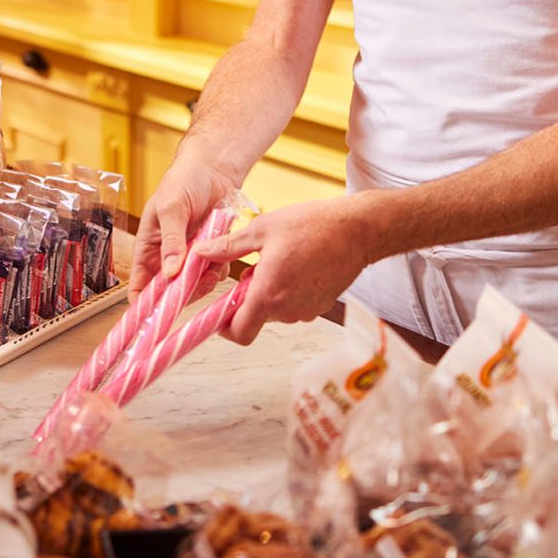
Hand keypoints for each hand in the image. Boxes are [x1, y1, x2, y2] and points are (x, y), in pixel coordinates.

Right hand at [130, 154, 239, 297]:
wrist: (213, 169)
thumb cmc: (182, 182)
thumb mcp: (171, 208)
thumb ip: (171, 241)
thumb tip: (171, 272)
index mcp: (148, 249)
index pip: (140, 287)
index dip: (145, 306)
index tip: (156, 316)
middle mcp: (167, 258)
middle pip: (171, 293)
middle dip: (184, 292)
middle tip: (197, 279)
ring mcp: (190, 258)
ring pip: (195, 286)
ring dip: (205, 279)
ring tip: (210, 260)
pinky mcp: (211, 254)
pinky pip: (215, 273)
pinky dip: (220, 268)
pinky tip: (222, 252)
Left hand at [190, 195, 375, 344]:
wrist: (357, 230)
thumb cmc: (312, 226)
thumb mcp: (262, 230)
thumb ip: (228, 247)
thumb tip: (201, 252)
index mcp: (268, 294)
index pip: (238, 332)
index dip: (223, 326)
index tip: (218, 311)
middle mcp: (288, 310)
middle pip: (255, 317)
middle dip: (247, 296)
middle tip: (252, 266)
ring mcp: (306, 310)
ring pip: (274, 310)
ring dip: (268, 292)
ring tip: (276, 260)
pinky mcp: (320, 306)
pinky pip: (293, 305)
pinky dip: (287, 291)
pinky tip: (294, 265)